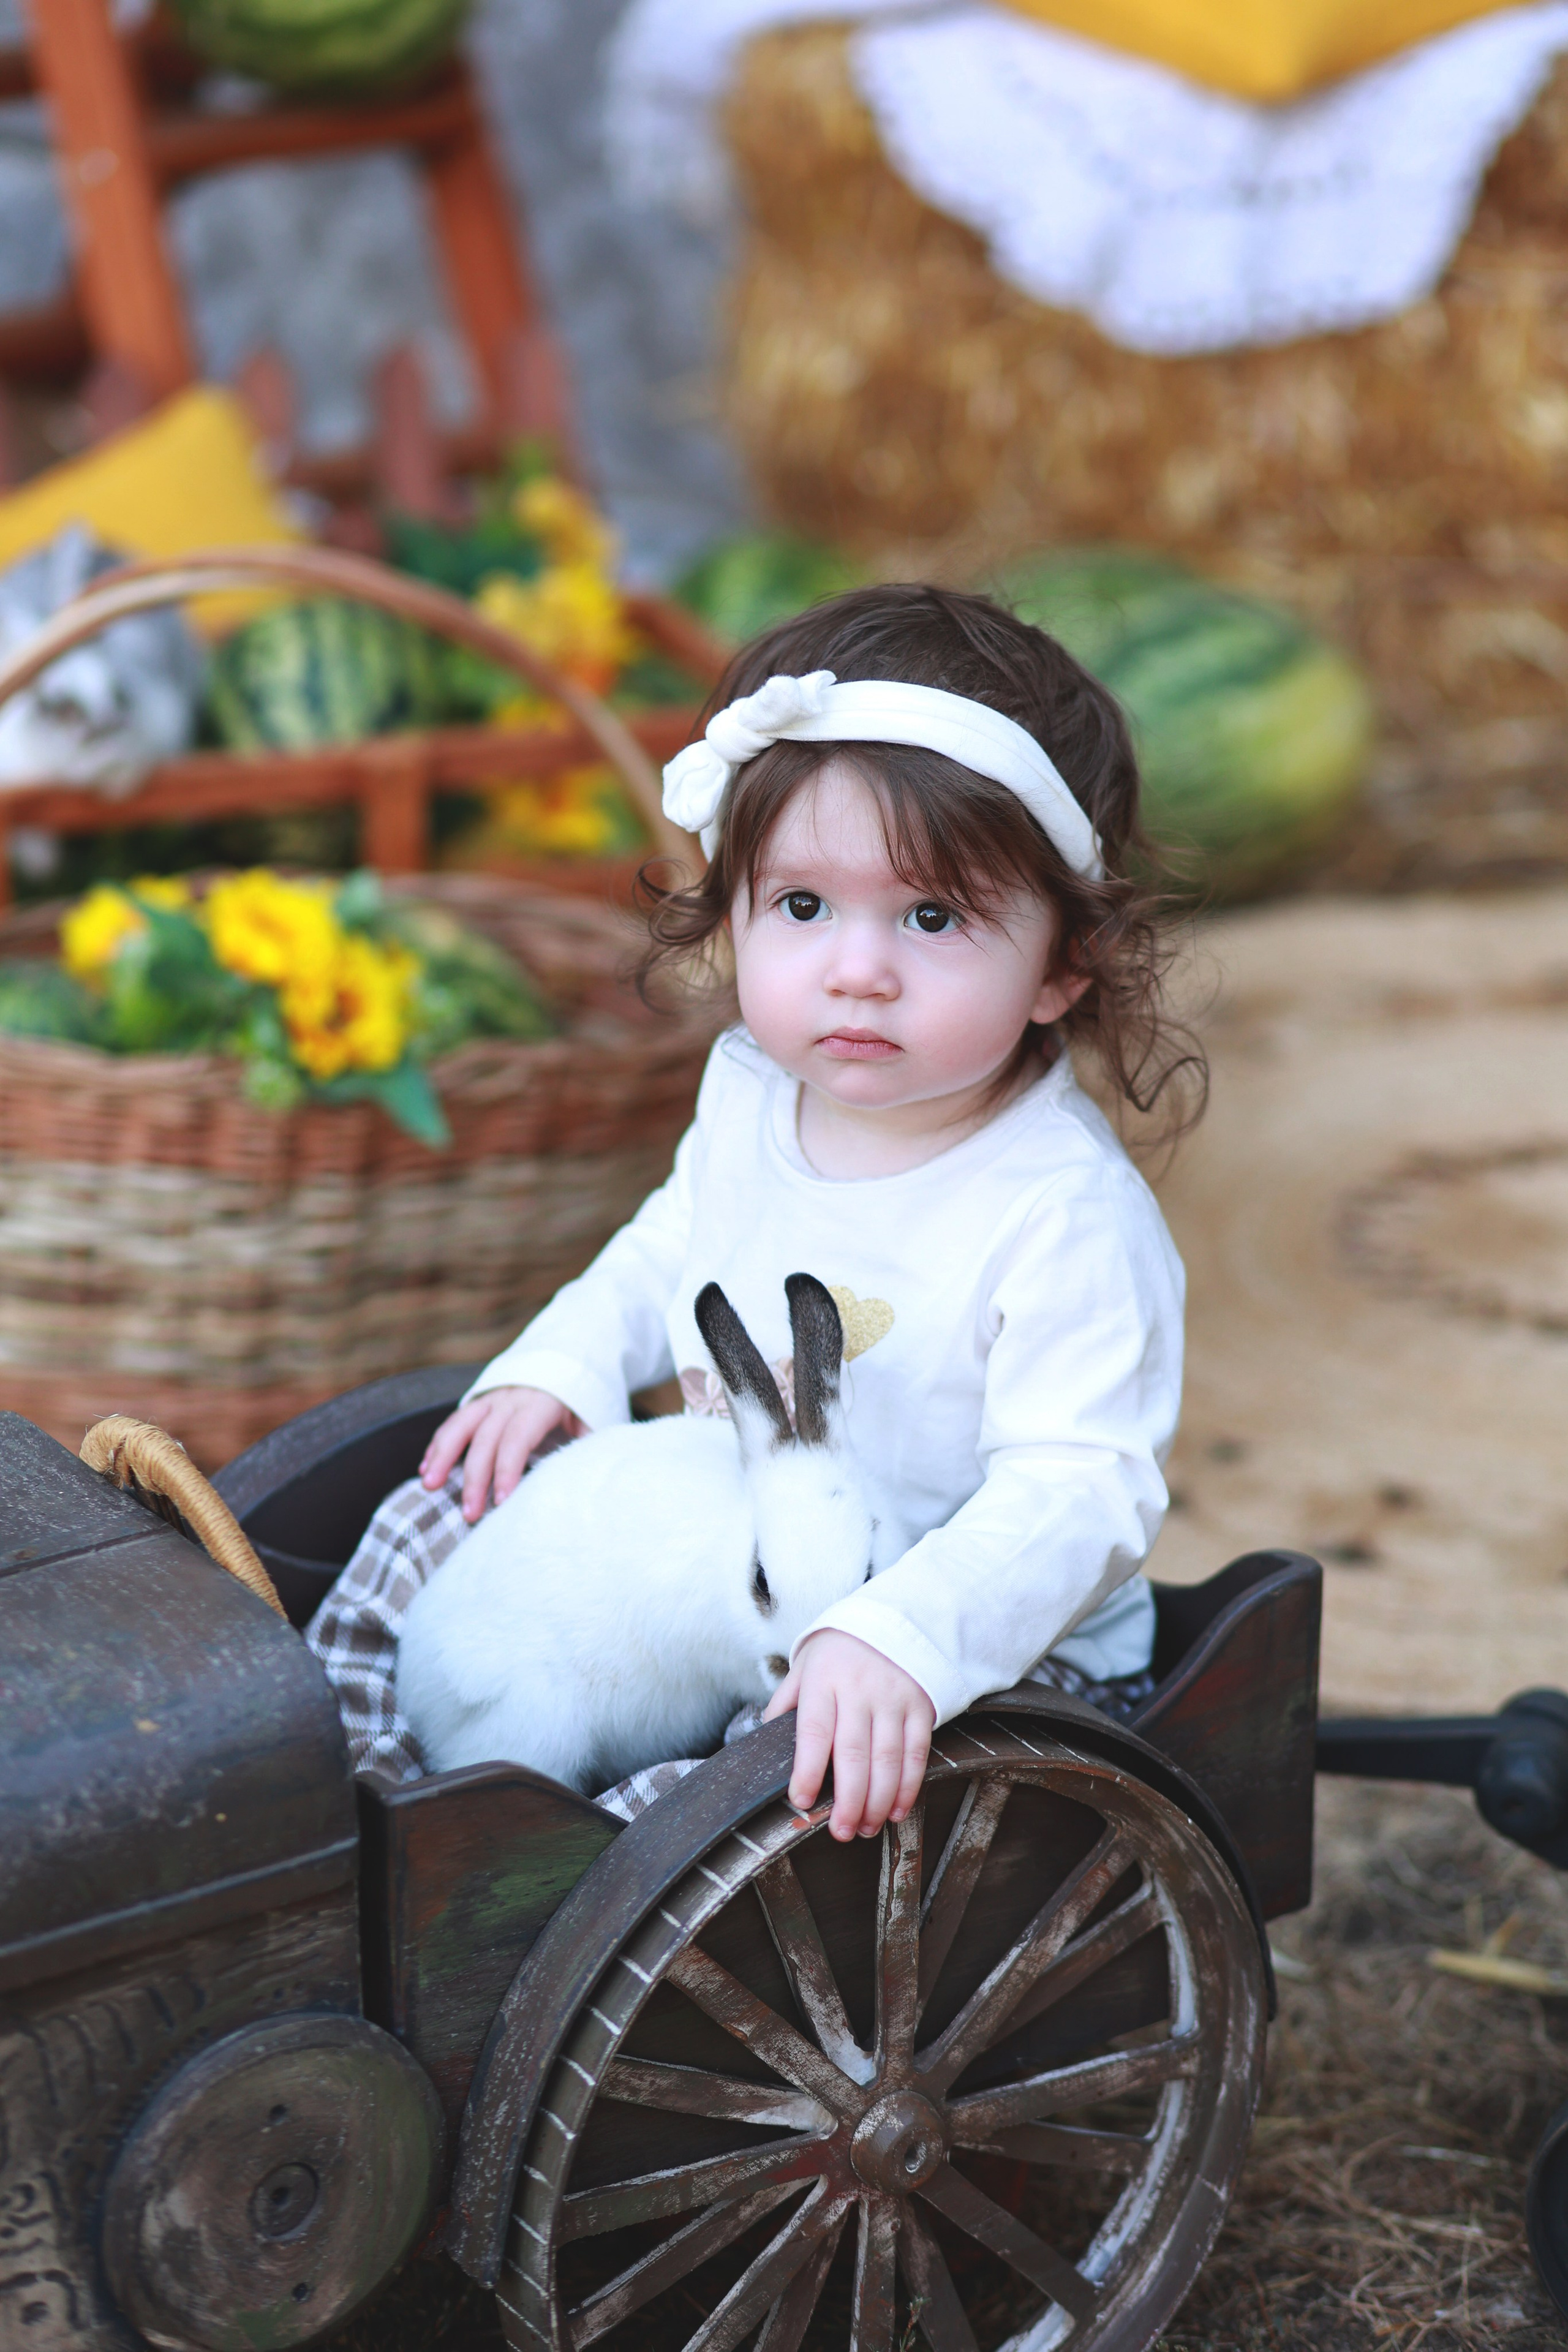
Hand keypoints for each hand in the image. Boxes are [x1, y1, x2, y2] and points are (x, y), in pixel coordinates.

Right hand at [420, 1386, 584, 1521]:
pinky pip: (455, 1421)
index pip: (519, 1437)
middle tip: (469, 1513)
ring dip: (442, 1455)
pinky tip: (426, 1468)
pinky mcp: (480, 1400)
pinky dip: (438, 1444)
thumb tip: (585, 1478)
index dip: (508, 1469)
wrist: (569, 1357)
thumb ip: (586, 1443)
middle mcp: (512, 1397)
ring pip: (461, 1424)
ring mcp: (492, 1397)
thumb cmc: (582, 1400)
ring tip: (428, 1484)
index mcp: (541, 1402)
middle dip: (475, 1477)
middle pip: (486, 1437)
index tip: (501, 1502)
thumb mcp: (591, 1417)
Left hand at [764, 1630, 934, 1842]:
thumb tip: (765, 1743)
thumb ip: (785, 1704)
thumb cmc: (838, 1653)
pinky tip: (896, 1809)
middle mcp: (859, 1690)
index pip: (814, 1731)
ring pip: (887, 1758)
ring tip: (865, 1827)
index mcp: (823, 1681)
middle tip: (841, 1832)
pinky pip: (916, 1752)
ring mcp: (893, 1698)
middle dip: (848, 1800)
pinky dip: (908, 1786)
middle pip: (853, 1753)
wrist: (891, 1619)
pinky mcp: (920, 1706)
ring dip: (877, 1801)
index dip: (808, 1769)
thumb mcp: (804, 1667)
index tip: (802, 1801)